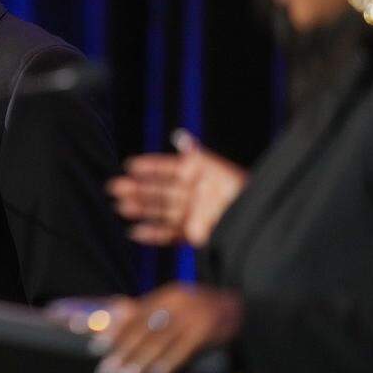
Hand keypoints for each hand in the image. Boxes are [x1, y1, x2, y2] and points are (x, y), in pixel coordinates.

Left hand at [88, 283, 242, 372]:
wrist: (242, 307)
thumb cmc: (202, 310)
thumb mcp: (175, 304)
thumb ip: (147, 310)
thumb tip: (114, 315)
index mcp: (166, 295)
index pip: (134, 314)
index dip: (114, 330)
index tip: (95, 347)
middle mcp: (177, 303)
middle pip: (143, 330)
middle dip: (121, 352)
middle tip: (105, 372)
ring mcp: (192, 316)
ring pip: (159, 341)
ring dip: (138, 363)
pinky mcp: (206, 330)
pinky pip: (182, 350)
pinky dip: (166, 364)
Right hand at [107, 129, 247, 246]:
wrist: (258, 220)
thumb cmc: (242, 190)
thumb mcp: (218, 168)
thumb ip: (195, 154)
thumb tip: (178, 136)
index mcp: (197, 174)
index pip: (168, 168)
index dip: (149, 167)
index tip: (130, 165)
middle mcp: (191, 193)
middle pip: (159, 190)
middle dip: (137, 189)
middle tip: (114, 187)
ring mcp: (191, 215)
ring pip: (160, 211)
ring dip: (139, 209)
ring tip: (120, 207)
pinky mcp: (194, 236)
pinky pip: (169, 234)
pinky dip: (153, 234)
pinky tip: (135, 231)